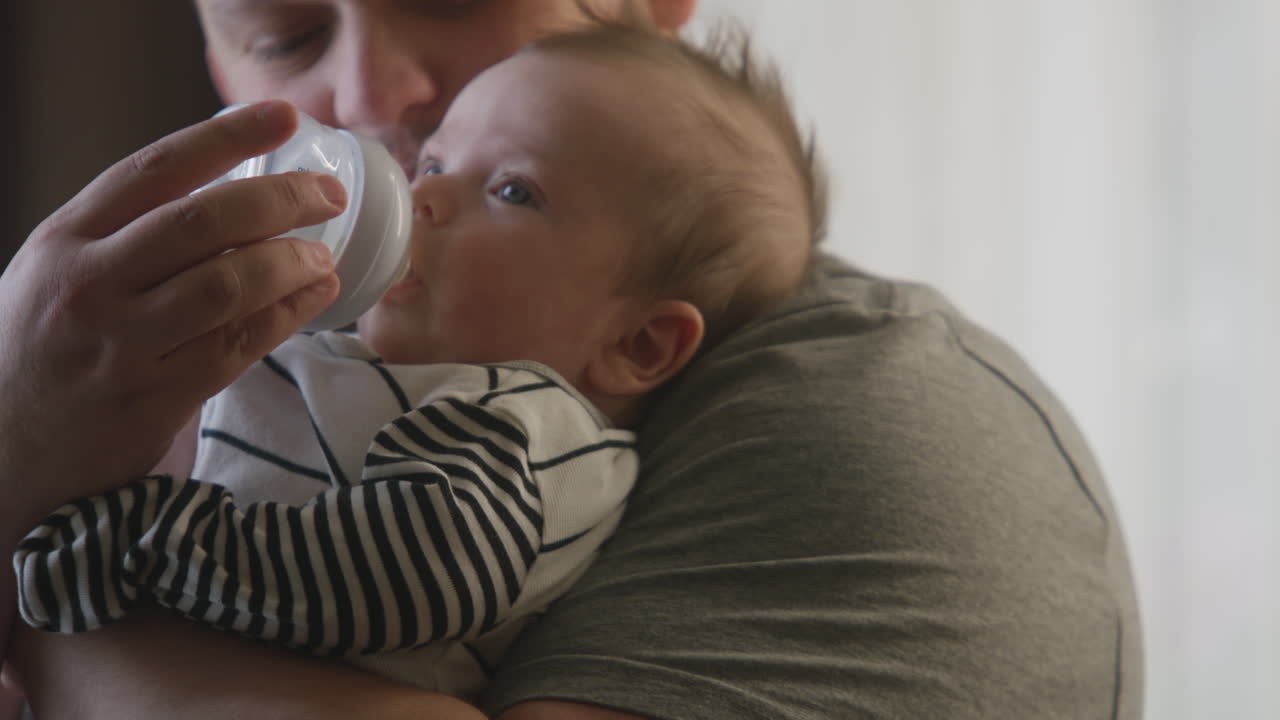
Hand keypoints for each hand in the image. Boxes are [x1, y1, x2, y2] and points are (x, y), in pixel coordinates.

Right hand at [0, 100, 343, 520]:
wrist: (2, 445)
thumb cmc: (44, 344)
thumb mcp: (58, 268)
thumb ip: (126, 230)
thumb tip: (228, 193)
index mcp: (67, 237)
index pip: (157, 170)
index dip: (228, 136)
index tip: (284, 115)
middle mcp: (91, 283)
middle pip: (204, 221)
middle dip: (281, 198)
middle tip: (327, 195)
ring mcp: (122, 343)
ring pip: (228, 284)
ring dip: (291, 263)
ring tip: (321, 256)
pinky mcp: (154, 397)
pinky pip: (238, 345)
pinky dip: (287, 315)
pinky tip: (314, 297)